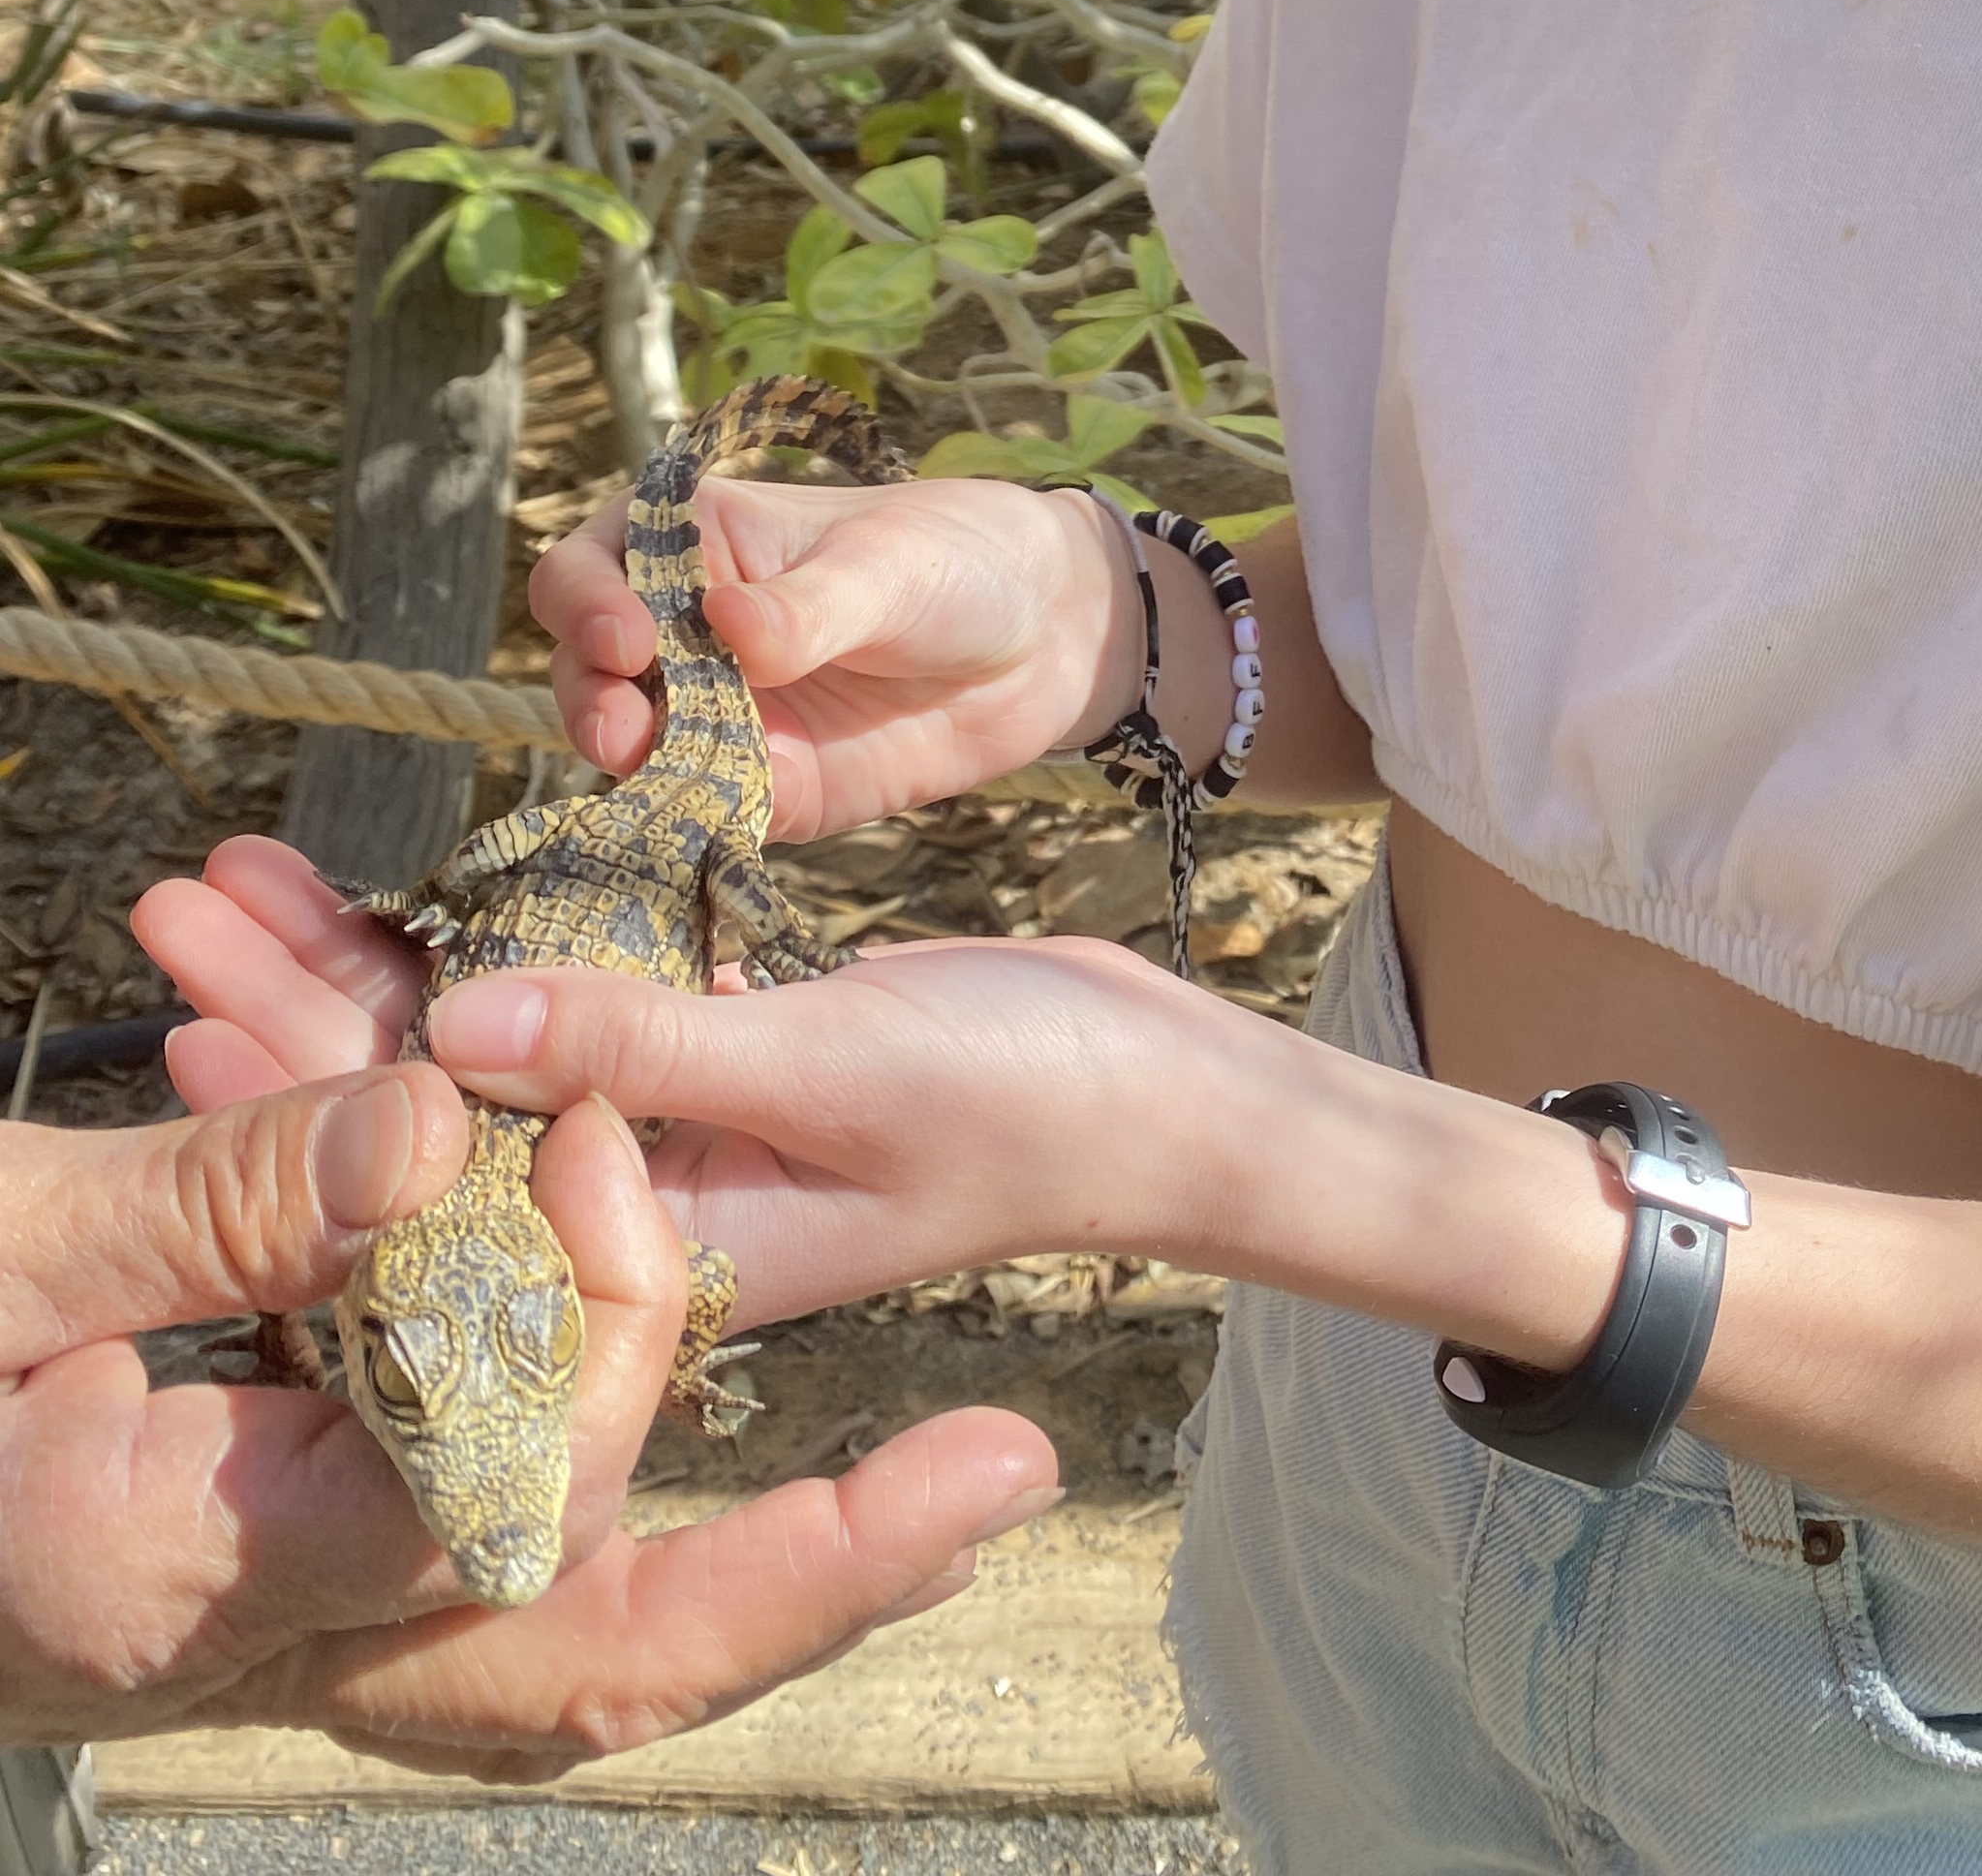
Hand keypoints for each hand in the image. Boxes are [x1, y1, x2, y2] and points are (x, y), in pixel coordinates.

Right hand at [0, 1060, 1059, 1773]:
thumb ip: (219, 1204)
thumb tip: (453, 1128)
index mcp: (188, 1581)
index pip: (501, 1509)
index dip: (611, 1342)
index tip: (655, 1186)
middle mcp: (259, 1638)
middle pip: (589, 1651)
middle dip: (806, 1574)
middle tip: (993, 1471)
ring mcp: (269, 1616)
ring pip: (554, 1614)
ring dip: (737, 1537)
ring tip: (945, 1495)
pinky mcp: (261, 1547)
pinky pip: (463, 1516)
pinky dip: (577, 1436)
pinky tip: (661, 1336)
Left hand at [140, 837, 1184, 1328]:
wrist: (1167, 1094)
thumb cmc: (1033, 1100)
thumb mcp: (837, 1065)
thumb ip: (645, 1047)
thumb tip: (446, 1028)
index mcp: (655, 1259)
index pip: (434, 1182)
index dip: (304, 1089)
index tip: (193, 994)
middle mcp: (642, 1216)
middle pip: (426, 1114)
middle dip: (299, 1006)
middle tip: (177, 897)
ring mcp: (675, 1145)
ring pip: (482, 1053)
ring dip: (370, 964)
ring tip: (247, 870)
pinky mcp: (716, 1074)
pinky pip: (566, 1012)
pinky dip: (485, 945)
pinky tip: (408, 890)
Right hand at [532, 472, 1129, 836]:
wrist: (1047, 640)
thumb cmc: (959, 560)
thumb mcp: (890, 568)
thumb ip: (809, 607)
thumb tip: (729, 628)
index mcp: (697, 542)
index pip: (593, 567)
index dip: (588, 603)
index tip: (629, 638)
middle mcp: (686, 632)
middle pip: (586, 670)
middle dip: (590, 701)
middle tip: (625, 733)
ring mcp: (716, 715)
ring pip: (630, 752)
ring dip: (630, 772)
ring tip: (655, 779)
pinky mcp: (761, 789)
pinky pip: (699, 816)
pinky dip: (688, 829)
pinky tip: (703, 837)